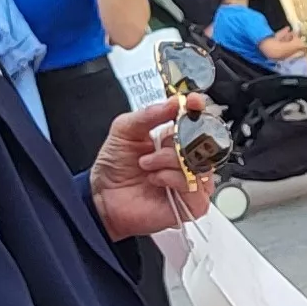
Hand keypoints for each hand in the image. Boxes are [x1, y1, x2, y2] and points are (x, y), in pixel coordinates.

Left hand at [90, 92, 211, 240]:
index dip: (197, 109)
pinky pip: (194, 184)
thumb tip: (173, 103)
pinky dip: (171, 178)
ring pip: (198, 162)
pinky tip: (155, 180)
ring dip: (168, 160)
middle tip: (158, 145)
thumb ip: (149, 114)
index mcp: (175, 139)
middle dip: (179, 140)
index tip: (191, 102)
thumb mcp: (125, 130)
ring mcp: (191, 181)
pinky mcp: (192, 203)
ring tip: (147, 165)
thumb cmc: (114, 168)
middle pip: (203, 140)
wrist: (103, 197)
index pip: (197, 120)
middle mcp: (186, 159)